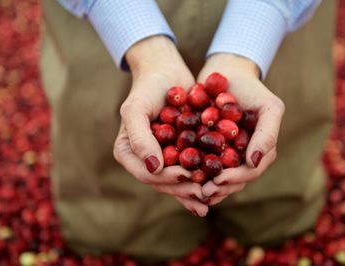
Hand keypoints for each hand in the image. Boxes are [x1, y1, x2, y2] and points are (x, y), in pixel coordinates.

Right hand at [113, 36, 207, 216]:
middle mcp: (144, 159)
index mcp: (128, 152)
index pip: (147, 174)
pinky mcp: (179, 152)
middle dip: (183, 190)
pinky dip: (201, 178)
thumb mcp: (136, 109)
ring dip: (193, 191)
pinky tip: (216, 187)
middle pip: (163, 182)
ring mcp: (162, 157)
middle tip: (204, 195)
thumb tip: (153, 169)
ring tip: (211, 198)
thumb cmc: (147, 88)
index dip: (167, 179)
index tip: (188, 176)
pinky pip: (190, 169)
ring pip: (177, 181)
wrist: (166, 72)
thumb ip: (139, 138)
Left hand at [197, 53, 284, 204]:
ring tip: (189, 189)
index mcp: (259, 152)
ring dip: (203, 185)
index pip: (250, 172)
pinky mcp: (205, 148)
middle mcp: (242, 157)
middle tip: (202, 192)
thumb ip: (268, 134)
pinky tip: (179, 175)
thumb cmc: (251, 89)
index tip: (218, 181)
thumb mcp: (269, 107)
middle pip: (232, 180)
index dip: (235, 179)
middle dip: (218, 188)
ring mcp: (224, 154)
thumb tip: (255, 162)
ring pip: (215, 176)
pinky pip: (199, 164)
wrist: (226, 72)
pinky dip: (192, 171)